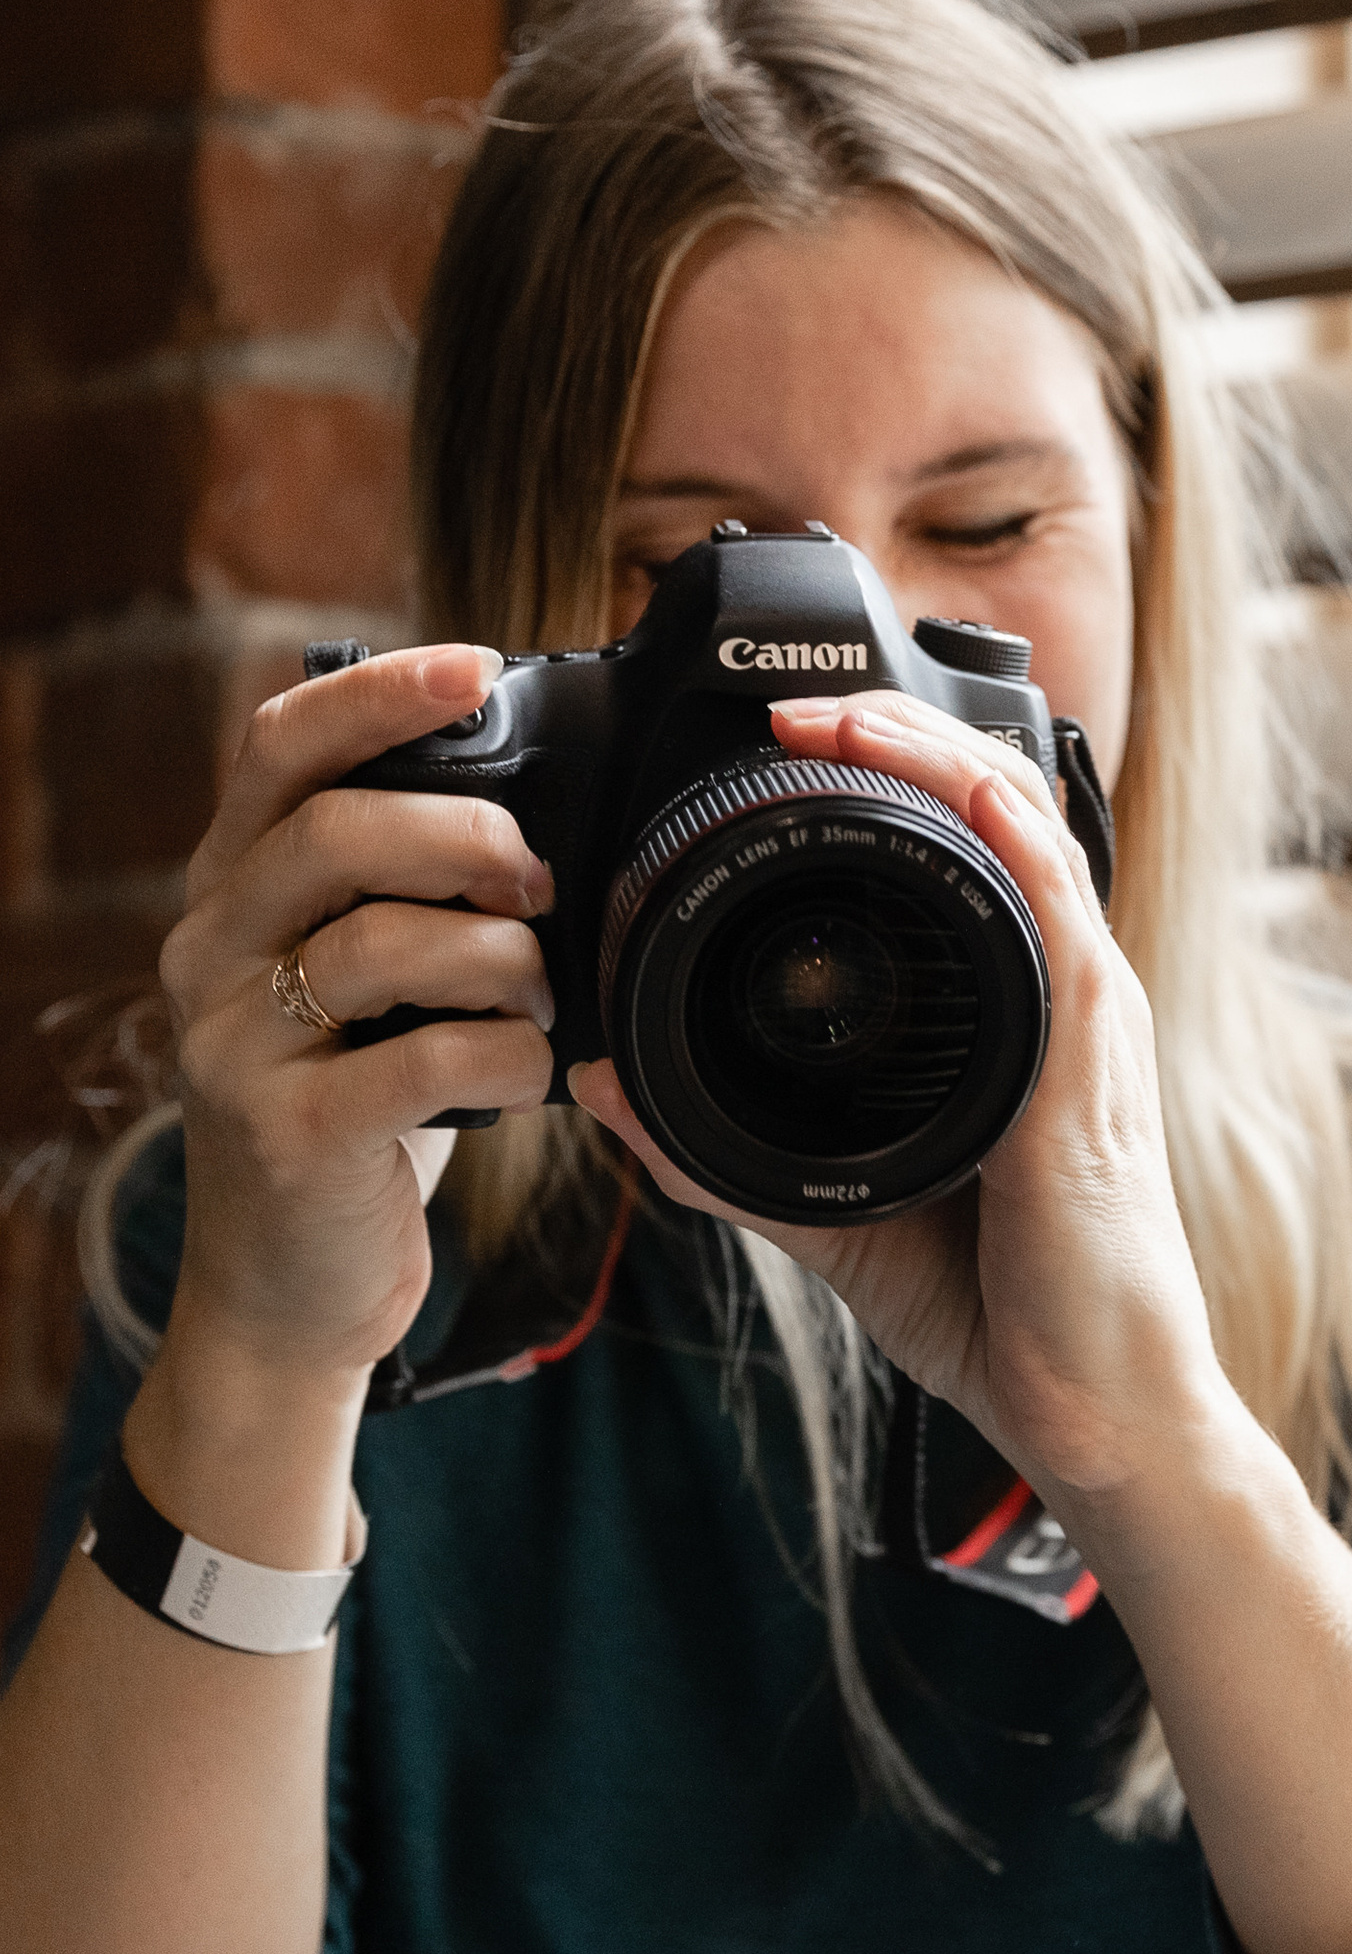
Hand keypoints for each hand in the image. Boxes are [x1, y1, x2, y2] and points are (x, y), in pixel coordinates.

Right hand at [155, 646, 558, 1385]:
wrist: (288, 1287)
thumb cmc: (355, 1114)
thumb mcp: (365, 989)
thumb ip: (403, 900)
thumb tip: (536, 821)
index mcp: (233, 892)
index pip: (280, 747)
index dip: (378, 692)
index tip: (476, 665)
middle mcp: (210, 951)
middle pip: (337, 832)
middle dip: (469, 838)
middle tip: (538, 881)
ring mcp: (235, 1043)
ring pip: (384, 942)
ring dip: (502, 958)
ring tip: (539, 993)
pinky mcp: (285, 1131)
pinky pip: (423, 1060)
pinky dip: (507, 1056)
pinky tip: (529, 1072)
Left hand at [570, 691, 1238, 1507]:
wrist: (1097, 1414)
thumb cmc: (1004, 1312)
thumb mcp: (835, 1216)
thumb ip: (722, 1155)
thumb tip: (607, 1093)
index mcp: (1016, 1017)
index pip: (966, 853)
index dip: (887, 774)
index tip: (781, 744)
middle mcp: (1062, 998)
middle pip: (1000, 809)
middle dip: (898, 734)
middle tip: (791, 705)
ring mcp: (1085, 1026)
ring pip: (1027, 837)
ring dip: (935, 757)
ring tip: (836, 718)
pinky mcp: (1086, 1071)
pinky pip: (1057, 924)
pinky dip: (1004, 841)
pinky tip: (951, 789)